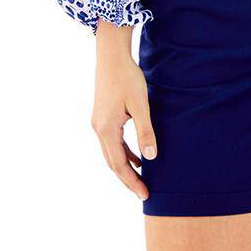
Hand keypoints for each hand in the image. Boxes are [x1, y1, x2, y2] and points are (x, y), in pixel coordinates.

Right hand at [91, 19, 156, 201]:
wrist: (111, 56)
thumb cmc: (127, 77)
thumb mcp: (140, 104)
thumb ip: (145, 131)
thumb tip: (151, 157)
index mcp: (106, 130)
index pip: (119, 165)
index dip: (132, 181)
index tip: (145, 195)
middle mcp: (98, 129)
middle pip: (112, 163)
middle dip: (128, 179)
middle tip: (144, 193)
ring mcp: (98, 123)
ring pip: (111, 153)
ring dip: (126, 166)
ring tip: (142, 179)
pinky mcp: (102, 116)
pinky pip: (113, 142)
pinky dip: (124, 152)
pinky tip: (137, 155)